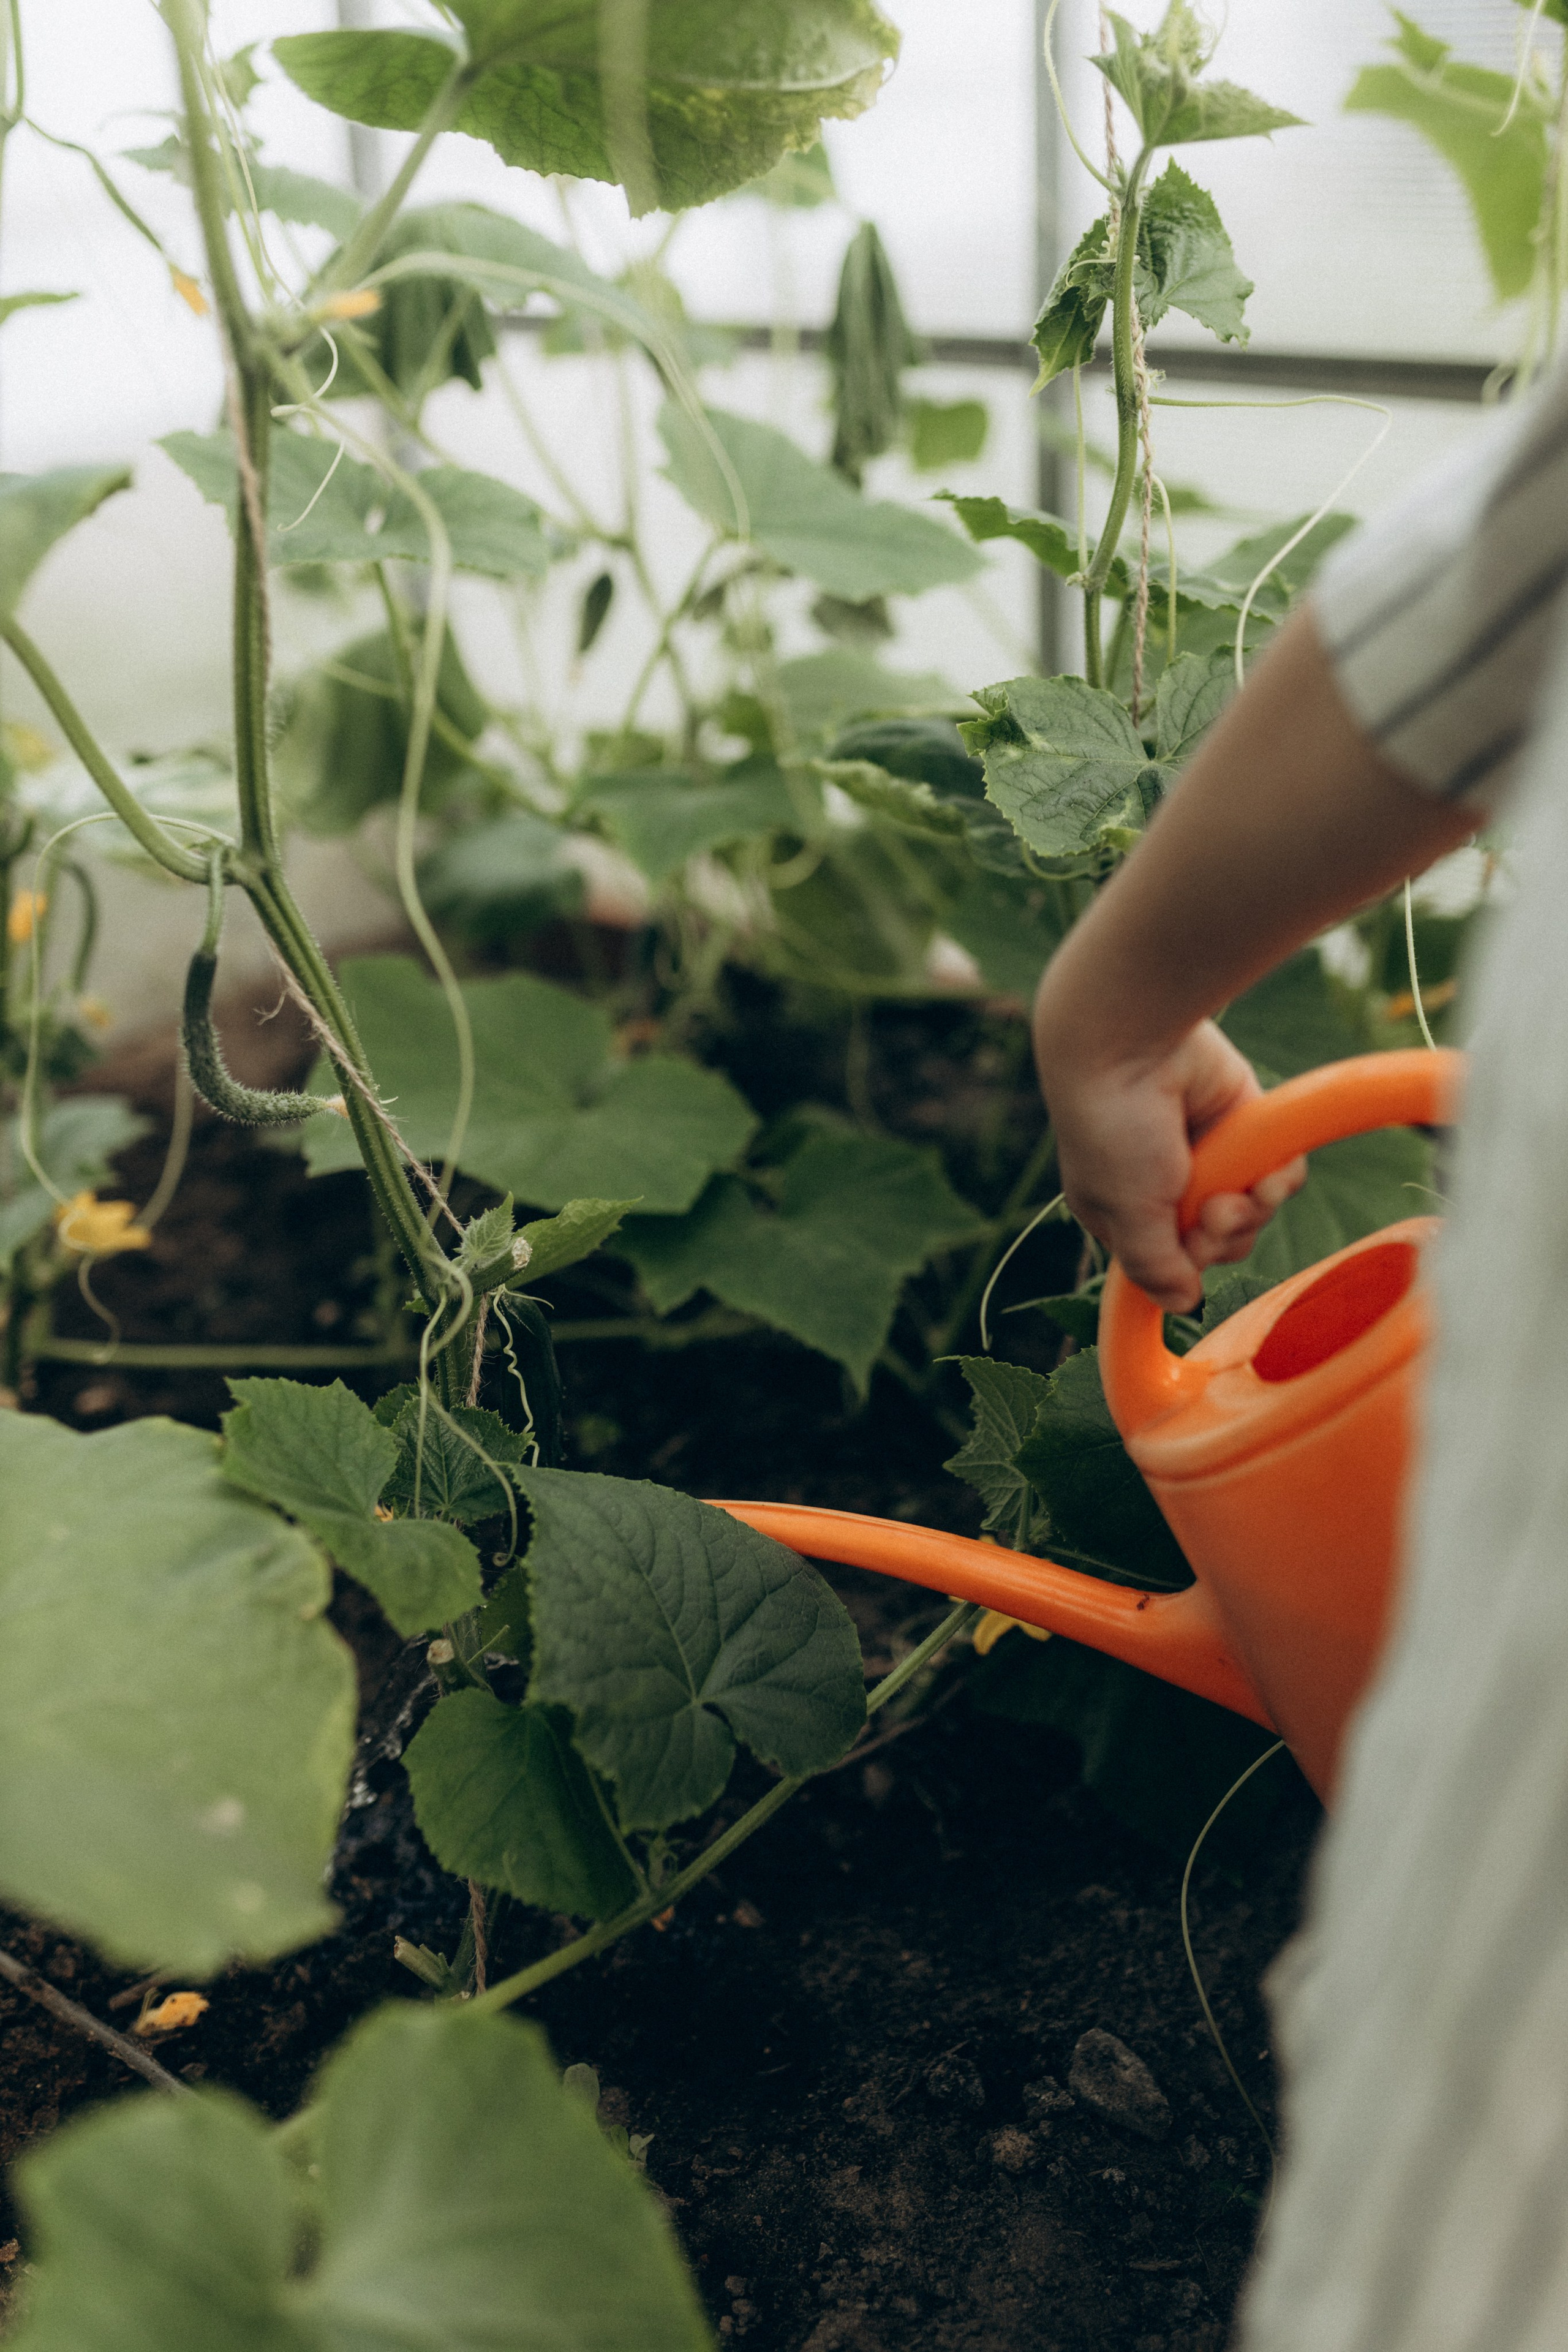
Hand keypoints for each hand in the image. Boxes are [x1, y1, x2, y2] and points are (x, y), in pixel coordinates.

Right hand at [1036, 1018, 1305, 1312]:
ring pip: (1254, 1212)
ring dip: (1255, 1206)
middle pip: (1220, 1242)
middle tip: (1216, 1206)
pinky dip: (1280, 1177)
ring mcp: (1209, 1158)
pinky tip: (1267, 1168)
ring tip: (1242, 1184)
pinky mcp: (1245, 1127)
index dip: (1191, 1261)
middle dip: (1225, 1231)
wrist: (1133, 1040)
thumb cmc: (1113, 1130)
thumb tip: (1183, 1305)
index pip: (1172, 1264)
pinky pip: (1280, 1174)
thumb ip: (1154, 1267)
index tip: (1189, 1244)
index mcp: (1124, 1214)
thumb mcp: (1126, 1212)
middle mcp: (1167, 1189)